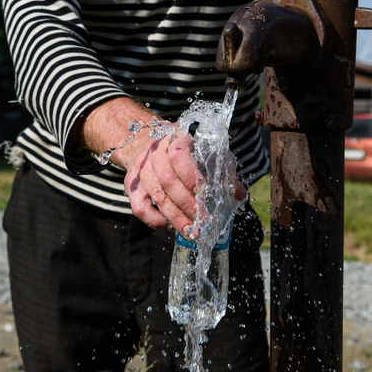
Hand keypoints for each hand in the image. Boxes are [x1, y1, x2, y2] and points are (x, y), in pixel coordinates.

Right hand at [121, 129, 247, 234]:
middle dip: (188, 205)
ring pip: (157, 197)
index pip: (180, 158)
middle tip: (203, 221)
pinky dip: (154, 220)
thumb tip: (239, 194)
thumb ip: (221, 170)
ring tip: (191, 232)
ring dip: (176, 218)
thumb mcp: (201, 150)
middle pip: (169, 182)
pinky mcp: (131, 185)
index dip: (194, 179)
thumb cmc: (180, 149)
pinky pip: (139, 207)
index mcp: (175, 140)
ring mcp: (141, 171)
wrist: (142, 141)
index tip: (207, 197)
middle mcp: (154, 154)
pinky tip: (169, 226)